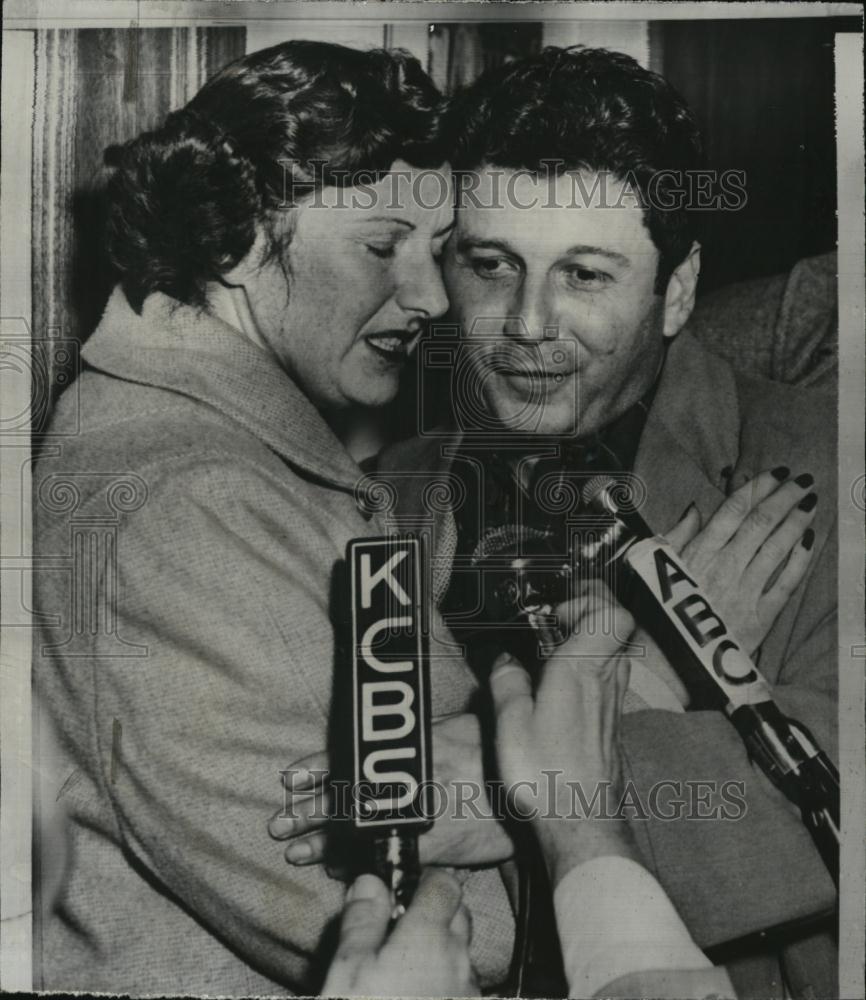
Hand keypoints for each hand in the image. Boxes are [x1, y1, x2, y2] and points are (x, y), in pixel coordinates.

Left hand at [271, 714, 513, 868]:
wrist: (525, 780)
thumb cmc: (490, 747)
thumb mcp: (447, 726)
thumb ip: (415, 735)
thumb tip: (391, 738)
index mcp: (402, 751)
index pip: (346, 760)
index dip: (314, 771)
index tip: (288, 780)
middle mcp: (402, 783)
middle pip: (343, 799)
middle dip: (308, 814)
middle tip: (278, 824)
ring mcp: (414, 816)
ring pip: (358, 832)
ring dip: (324, 842)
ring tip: (296, 851)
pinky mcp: (431, 846)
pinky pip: (387, 856)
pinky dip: (360, 862)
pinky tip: (338, 869)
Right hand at [322, 870, 476, 997]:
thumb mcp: (348, 969)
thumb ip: (362, 919)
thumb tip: (370, 882)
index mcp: (429, 938)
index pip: (444, 884)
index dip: (425, 879)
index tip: (402, 888)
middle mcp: (459, 961)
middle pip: (458, 915)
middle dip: (435, 912)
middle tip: (398, 926)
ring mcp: (468, 994)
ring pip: (462, 954)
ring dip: (441, 950)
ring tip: (404, 966)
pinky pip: (462, 987)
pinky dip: (445, 982)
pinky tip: (416, 994)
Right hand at [490, 583, 638, 888]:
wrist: (581, 822)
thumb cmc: (547, 774)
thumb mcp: (510, 723)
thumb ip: (507, 682)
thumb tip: (504, 660)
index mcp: (581, 670)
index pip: (612, 615)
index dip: (589, 600)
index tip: (556, 609)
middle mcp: (605, 681)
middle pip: (618, 629)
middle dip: (589, 615)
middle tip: (556, 621)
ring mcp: (613, 704)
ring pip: (616, 654)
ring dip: (590, 643)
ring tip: (554, 652)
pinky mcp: (611, 725)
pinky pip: (609, 680)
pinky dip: (590, 671)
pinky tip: (561, 688)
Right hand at [664, 467, 817, 655]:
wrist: (666, 662)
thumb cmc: (657, 611)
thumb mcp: (657, 567)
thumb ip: (676, 536)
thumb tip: (694, 509)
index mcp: (699, 552)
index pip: (733, 510)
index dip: (757, 487)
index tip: (774, 473)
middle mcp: (725, 567)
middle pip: (761, 523)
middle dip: (784, 497)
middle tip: (802, 480)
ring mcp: (745, 591)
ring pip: (777, 547)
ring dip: (797, 521)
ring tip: (810, 502)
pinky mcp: (760, 617)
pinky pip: (786, 583)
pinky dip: (800, 560)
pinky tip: (810, 541)